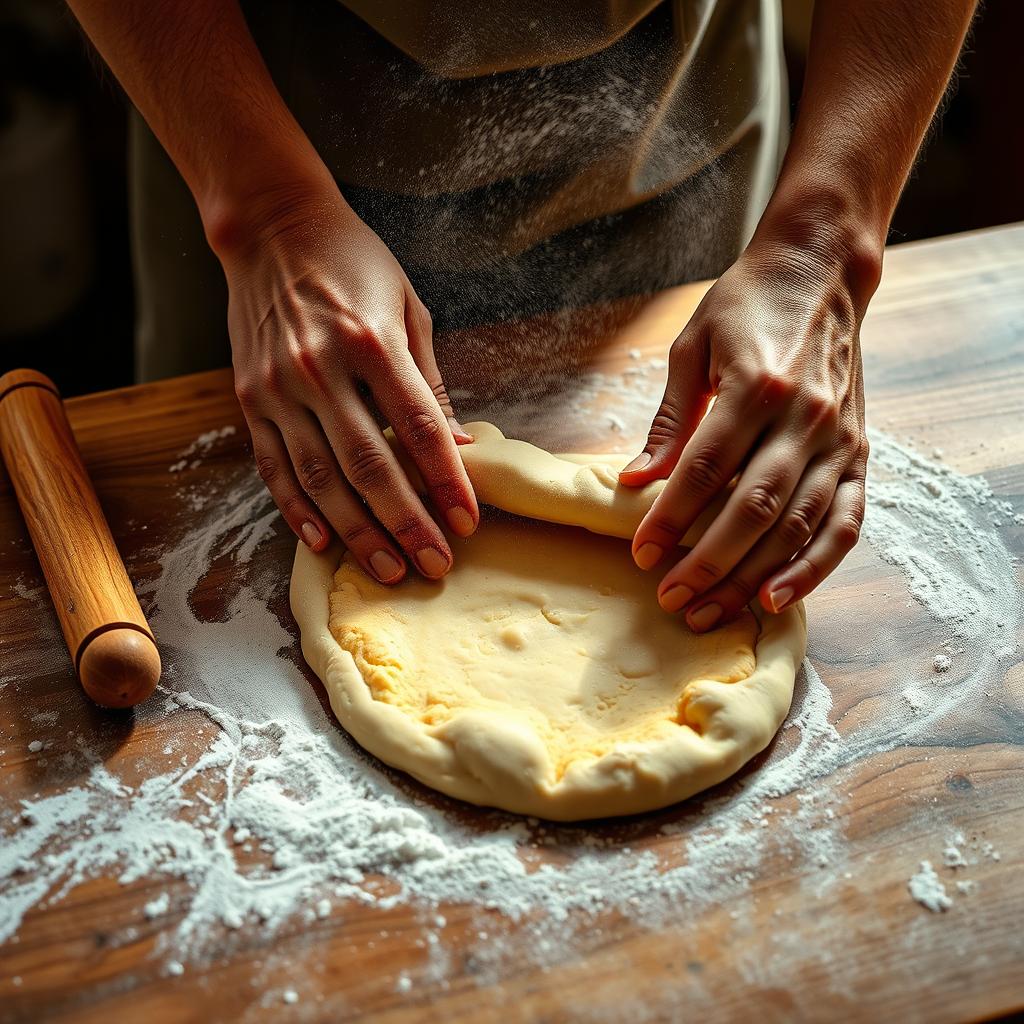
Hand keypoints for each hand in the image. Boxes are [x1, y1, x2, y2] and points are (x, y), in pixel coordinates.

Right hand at [220, 184, 477, 582]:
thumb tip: (461, 446)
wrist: (271, 228)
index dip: (445, 480)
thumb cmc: (354, 264)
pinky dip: (297, 509)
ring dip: (357, 530)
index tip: (468, 520)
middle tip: (435, 564)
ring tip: (389, 568)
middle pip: (370, 465)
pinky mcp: (250, 398)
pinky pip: (273, 466)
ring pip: (321, 477)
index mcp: (371, 342)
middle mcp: (321, 368)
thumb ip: (431, 382)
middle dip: (407, 522)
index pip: (418, 427)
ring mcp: (279, 387)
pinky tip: (322, 542)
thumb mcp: (408, 309)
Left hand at [620, 234, 876, 629]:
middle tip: (669, 598)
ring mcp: (838, 440)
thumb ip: (670, 420)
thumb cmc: (746, 306)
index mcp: (756, 386)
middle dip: (706, 563)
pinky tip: (778, 597)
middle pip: (751, 509)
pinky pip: (844, 523)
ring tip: (709, 611)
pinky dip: (814, 566)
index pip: (704, 470)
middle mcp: (804, 418)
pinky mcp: (859, 454)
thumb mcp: (693, 348)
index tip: (641, 553)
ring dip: (751, 577)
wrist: (819, 274)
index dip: (669, 518)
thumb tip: (635, 479)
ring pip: (795, 526)